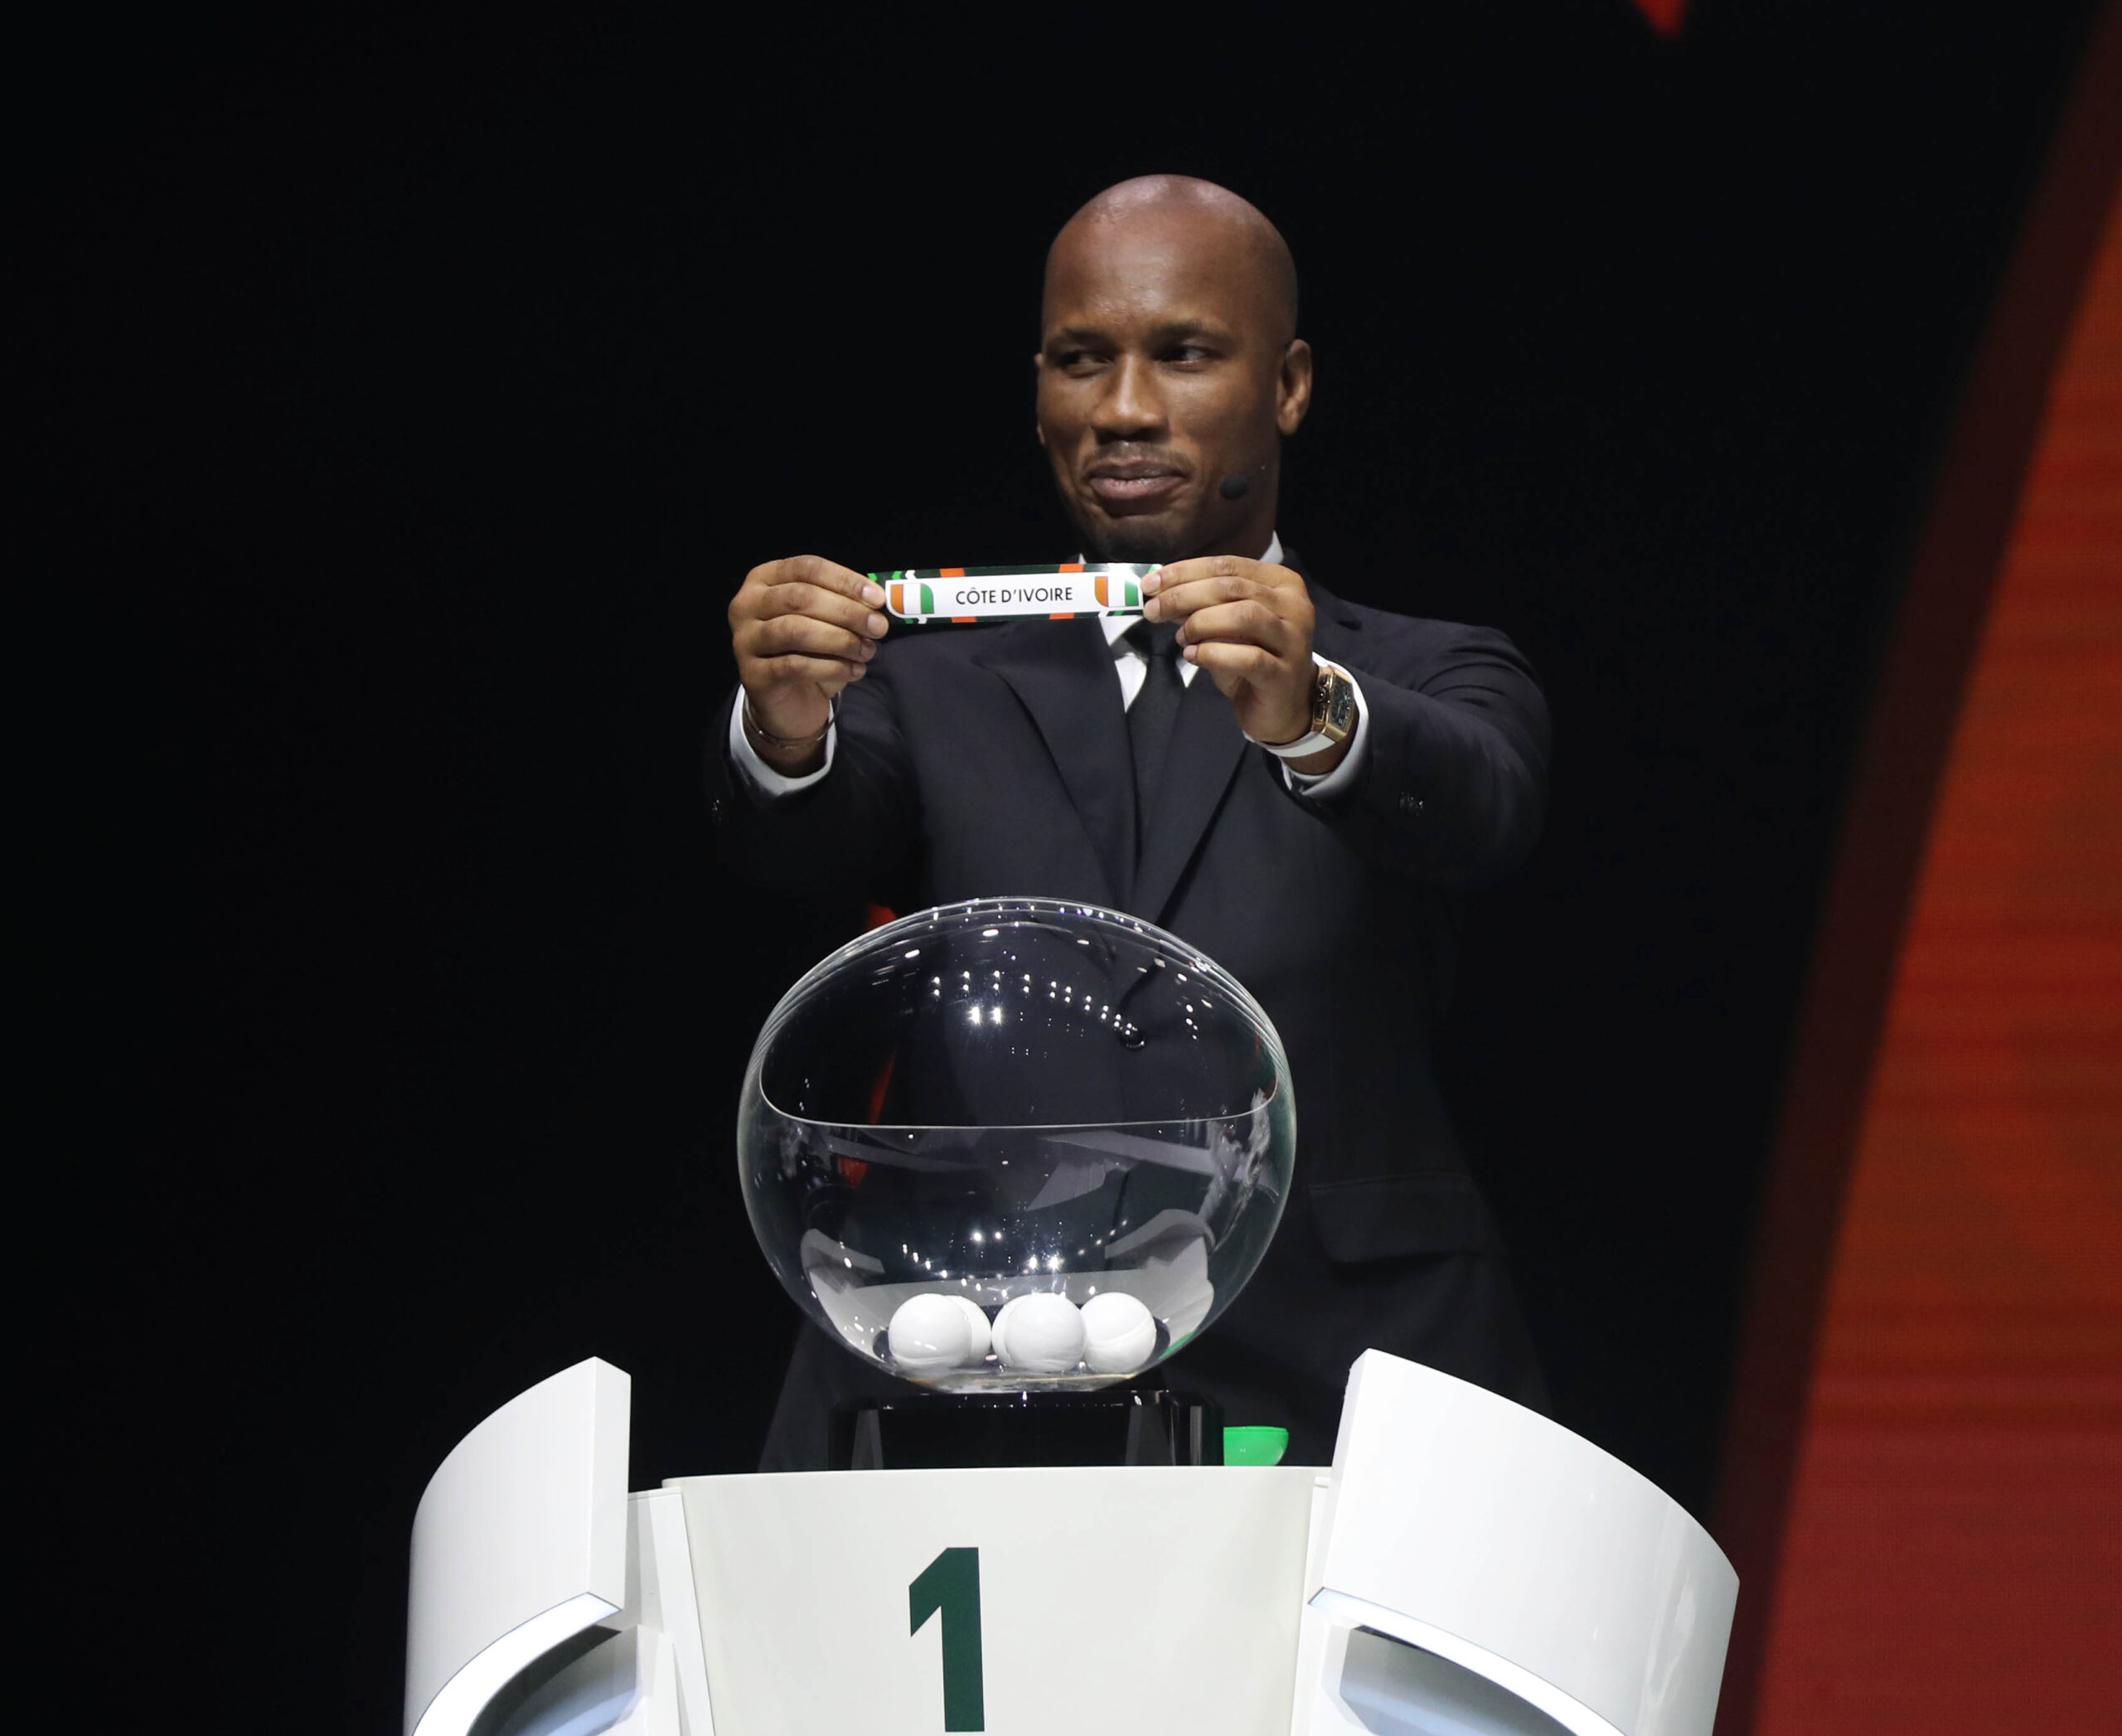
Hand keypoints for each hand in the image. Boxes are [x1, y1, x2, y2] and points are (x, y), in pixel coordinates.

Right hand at [728, 555, 889, 770]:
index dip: (845, 580)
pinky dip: (832, 667)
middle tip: (879, 627)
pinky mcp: (752, 674)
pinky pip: (795, 665)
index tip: (877, 598)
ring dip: (840, 640)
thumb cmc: (809, 651)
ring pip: (796, 630)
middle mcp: (746, 604)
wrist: (789, 701)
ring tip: (868, 651)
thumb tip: (877, 603)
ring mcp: (744, 639)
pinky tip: (855, 671)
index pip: (806, 568)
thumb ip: (846, 605)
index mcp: (764, 579)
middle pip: (801, 597)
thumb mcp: (827, 621)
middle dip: (847, 611)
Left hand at [1145, 555, 1337, 768]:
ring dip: (1200, 623)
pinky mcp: (1284, 674)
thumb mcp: (1226, 626)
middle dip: (1184, 596)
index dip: (1185, 572)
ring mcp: (1293, 639)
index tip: (1150, 584)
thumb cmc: (1253, 660)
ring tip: (1180, 637)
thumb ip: (1201, 605)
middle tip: (1152, 610)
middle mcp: (1294, 605)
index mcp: (1280, 582)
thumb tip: (1160, 592)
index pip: (1227, 565)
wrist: (1283, 708)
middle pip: (1231, 587)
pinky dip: (1213, 654)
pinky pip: (1247, 657)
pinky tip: (1193, 656)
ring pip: (1243, 616)